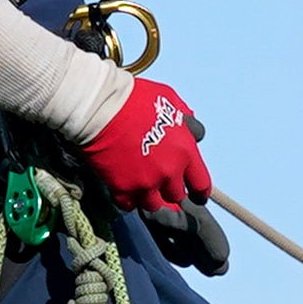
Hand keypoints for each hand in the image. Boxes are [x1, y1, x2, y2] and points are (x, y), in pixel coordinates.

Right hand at [82, 76, 212, 210]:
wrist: (100, 107)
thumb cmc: (135, 98)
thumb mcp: (170, 100)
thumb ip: (185, 120)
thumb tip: (192, 129)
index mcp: (185, 152)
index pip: (202, 184)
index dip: (199, 191)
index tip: (196, 195)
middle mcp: (169, 172)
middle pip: (176, 196)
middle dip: (170, 189)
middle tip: (159, 180)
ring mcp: (145, 183)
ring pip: (153, 204)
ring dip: (148, 196)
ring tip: (139, 184)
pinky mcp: (122, 189)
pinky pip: (128, 205)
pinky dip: (126, 199)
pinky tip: (122, 186)